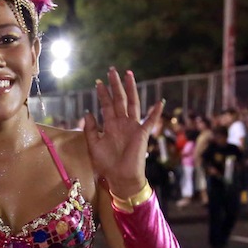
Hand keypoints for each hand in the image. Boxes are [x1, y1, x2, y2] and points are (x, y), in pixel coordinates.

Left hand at [83, 68, 163, 197]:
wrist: (120, 177)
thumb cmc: (107, 164)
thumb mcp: (93, 145)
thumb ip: (90, 129)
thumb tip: (87, 112)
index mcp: (110, 125)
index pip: (106, 105)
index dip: (102, 94)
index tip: (98, 82)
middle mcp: (122, 123)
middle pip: (119, 99)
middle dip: (115, 85)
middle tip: (112, 70)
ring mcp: (132, 127)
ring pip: (132, 103)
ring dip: (131, 89)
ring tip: (129, 75)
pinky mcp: (142, 134)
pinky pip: (150, 121)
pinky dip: (155, 112)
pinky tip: (160, 102)